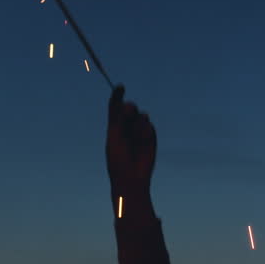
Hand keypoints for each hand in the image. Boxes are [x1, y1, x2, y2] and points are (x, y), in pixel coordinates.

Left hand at [106, 85, 155, 200]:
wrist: (131, 177)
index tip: (121, 87)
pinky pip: (149, 126)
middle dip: (129, 108)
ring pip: (141, 116)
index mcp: (114, 126)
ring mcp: (139, 131)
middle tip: (129, 112)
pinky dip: (146, 131)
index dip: (117, 95)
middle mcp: (127, 126)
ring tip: (135, 136)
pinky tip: (143, 141)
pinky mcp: (150, 136)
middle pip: (130, 107)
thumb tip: (125, 103)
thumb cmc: (117, 158)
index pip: (115, 106)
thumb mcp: (115, 136)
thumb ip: (118, 119)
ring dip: (138, 122)